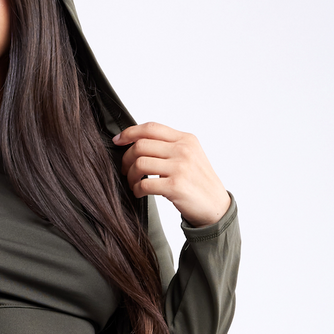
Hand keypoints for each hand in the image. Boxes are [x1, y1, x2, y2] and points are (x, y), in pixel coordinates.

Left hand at [113, 124, 230, 228]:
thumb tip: (139, 142)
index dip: (130, 132)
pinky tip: (139, 192)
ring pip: (140, 163)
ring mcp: (180, 167)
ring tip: (133, 183)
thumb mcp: (190, 156)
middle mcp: (183, 150)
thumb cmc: (199, 182)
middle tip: (126, 170)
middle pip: (141, 145)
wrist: (216, 206)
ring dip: (131, 175)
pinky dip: (136, 189)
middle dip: (126, 158)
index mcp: (185, 139)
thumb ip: (170, 146)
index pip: (151, 128)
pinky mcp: (175, 186)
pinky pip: (144, 183)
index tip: (118, 141)